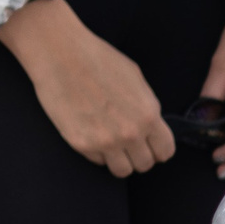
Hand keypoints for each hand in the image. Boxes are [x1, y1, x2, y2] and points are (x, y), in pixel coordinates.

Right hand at [0, 0, 175, 175]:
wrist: (59, 52)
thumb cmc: (97, 59)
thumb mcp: (136, 81)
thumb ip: (147, 108)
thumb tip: (152, 126)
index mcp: (149, 116)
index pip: (165, 151)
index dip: (157, 149)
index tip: (149, 145)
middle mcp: (130, 133)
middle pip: (144, 164)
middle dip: (137, 155)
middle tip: (126, 143)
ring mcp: (105, 141)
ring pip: (122, 171)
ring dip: (118, 159)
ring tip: (109, 143)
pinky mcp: (81, 143)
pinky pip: (96, 161)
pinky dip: (95, 152)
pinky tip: (89, 132)